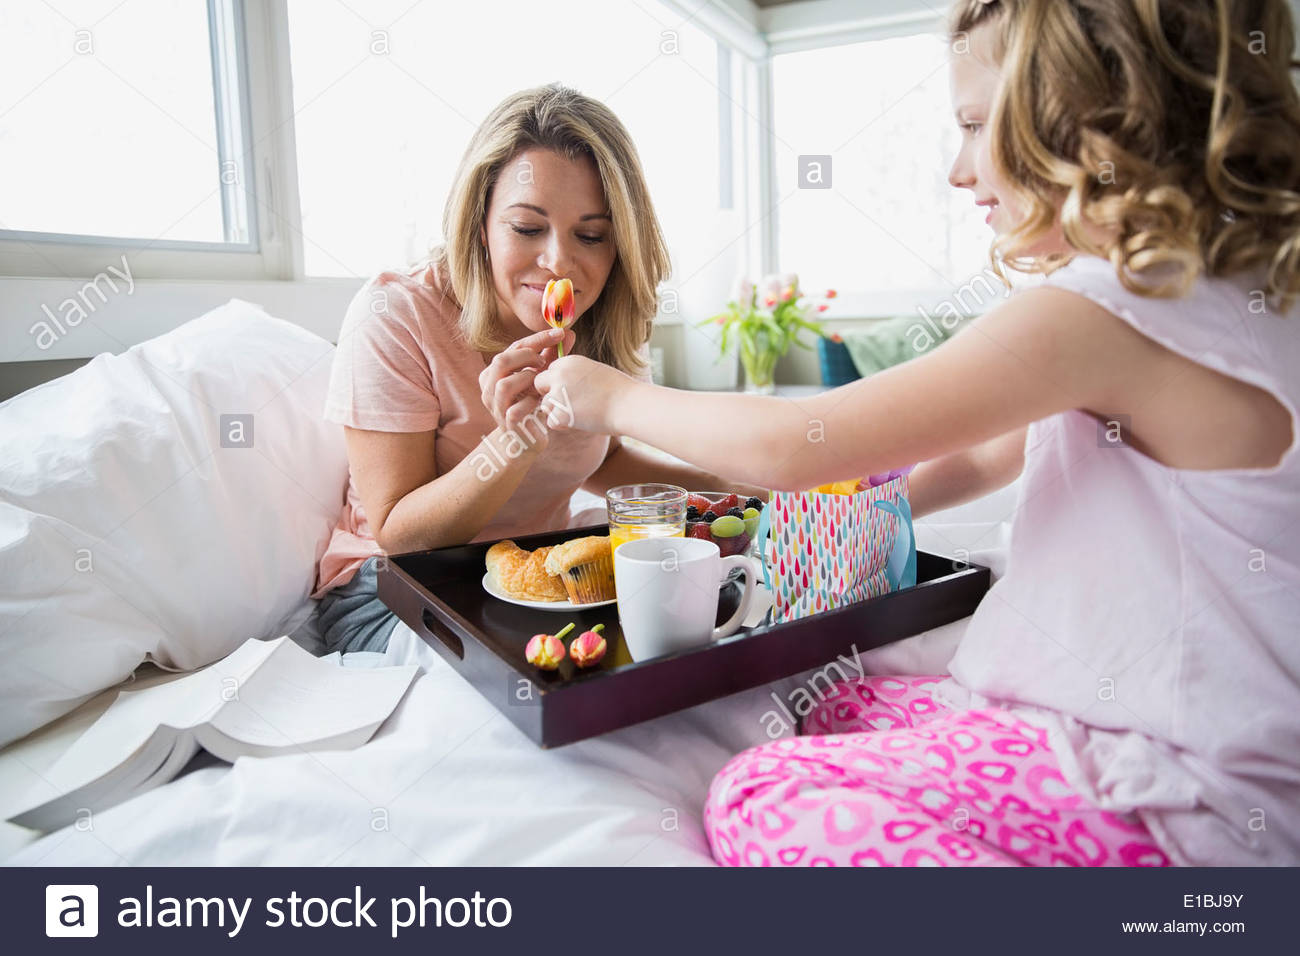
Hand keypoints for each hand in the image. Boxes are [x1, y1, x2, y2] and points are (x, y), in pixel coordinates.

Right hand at [478, 327, 575, 448]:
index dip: (537, 339)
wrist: (526, 439)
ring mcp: (495, 406)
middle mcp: (489, 387)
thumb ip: (551, 356)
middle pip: (501, 361)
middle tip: (545, 362)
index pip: (514, 347)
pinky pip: (514, 411)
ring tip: (540, 386)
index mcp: (495, 371)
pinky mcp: (505, 424)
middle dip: (527, 358)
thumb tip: (569, 333)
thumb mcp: (542, 377)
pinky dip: (530, 405)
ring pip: (504, 386)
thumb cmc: (533, 405)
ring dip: (526, 383)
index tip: (560, 333)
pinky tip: (539, 404)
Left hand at [534, 354, 634, 433]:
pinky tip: (579, 422)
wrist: (629, 405)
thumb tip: (561, 386)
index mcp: (569, 361)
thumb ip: (575, 376)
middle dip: (550, 394)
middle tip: (569, 404)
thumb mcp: (594, 372)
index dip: (557, 383)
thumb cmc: (619, 391)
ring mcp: (558, 393)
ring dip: (557, 411)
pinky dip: (563, 425)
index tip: (572, 392)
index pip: (550, 371)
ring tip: (579, 413)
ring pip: (545, 404)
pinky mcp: (560, 412)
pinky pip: (551, 421)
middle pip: (540, 384)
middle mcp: (560, 373)